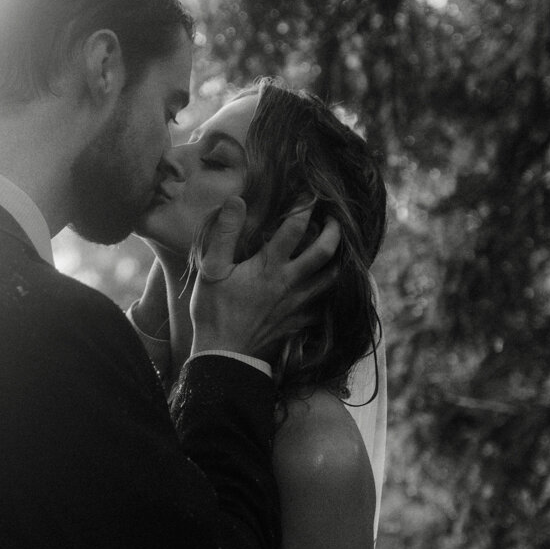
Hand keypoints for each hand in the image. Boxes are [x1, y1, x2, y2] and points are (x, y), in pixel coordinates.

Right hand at [189, 200, 340, 361]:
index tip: (309, 192)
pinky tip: (327, 289)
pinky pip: (323, 306)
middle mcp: (290, 282)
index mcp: (269, 265)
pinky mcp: (298, 322)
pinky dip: (330, 294)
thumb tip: (237, 200)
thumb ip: (225, 233)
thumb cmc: (214, 311)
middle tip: (335, 219)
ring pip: (330, 278)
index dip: (304, 205)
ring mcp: (298, 304)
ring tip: (337, 250)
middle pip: (324, 252)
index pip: (294, 227)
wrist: (225, 355)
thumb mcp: (211, 269)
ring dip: (338, 260)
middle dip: (334, 231)